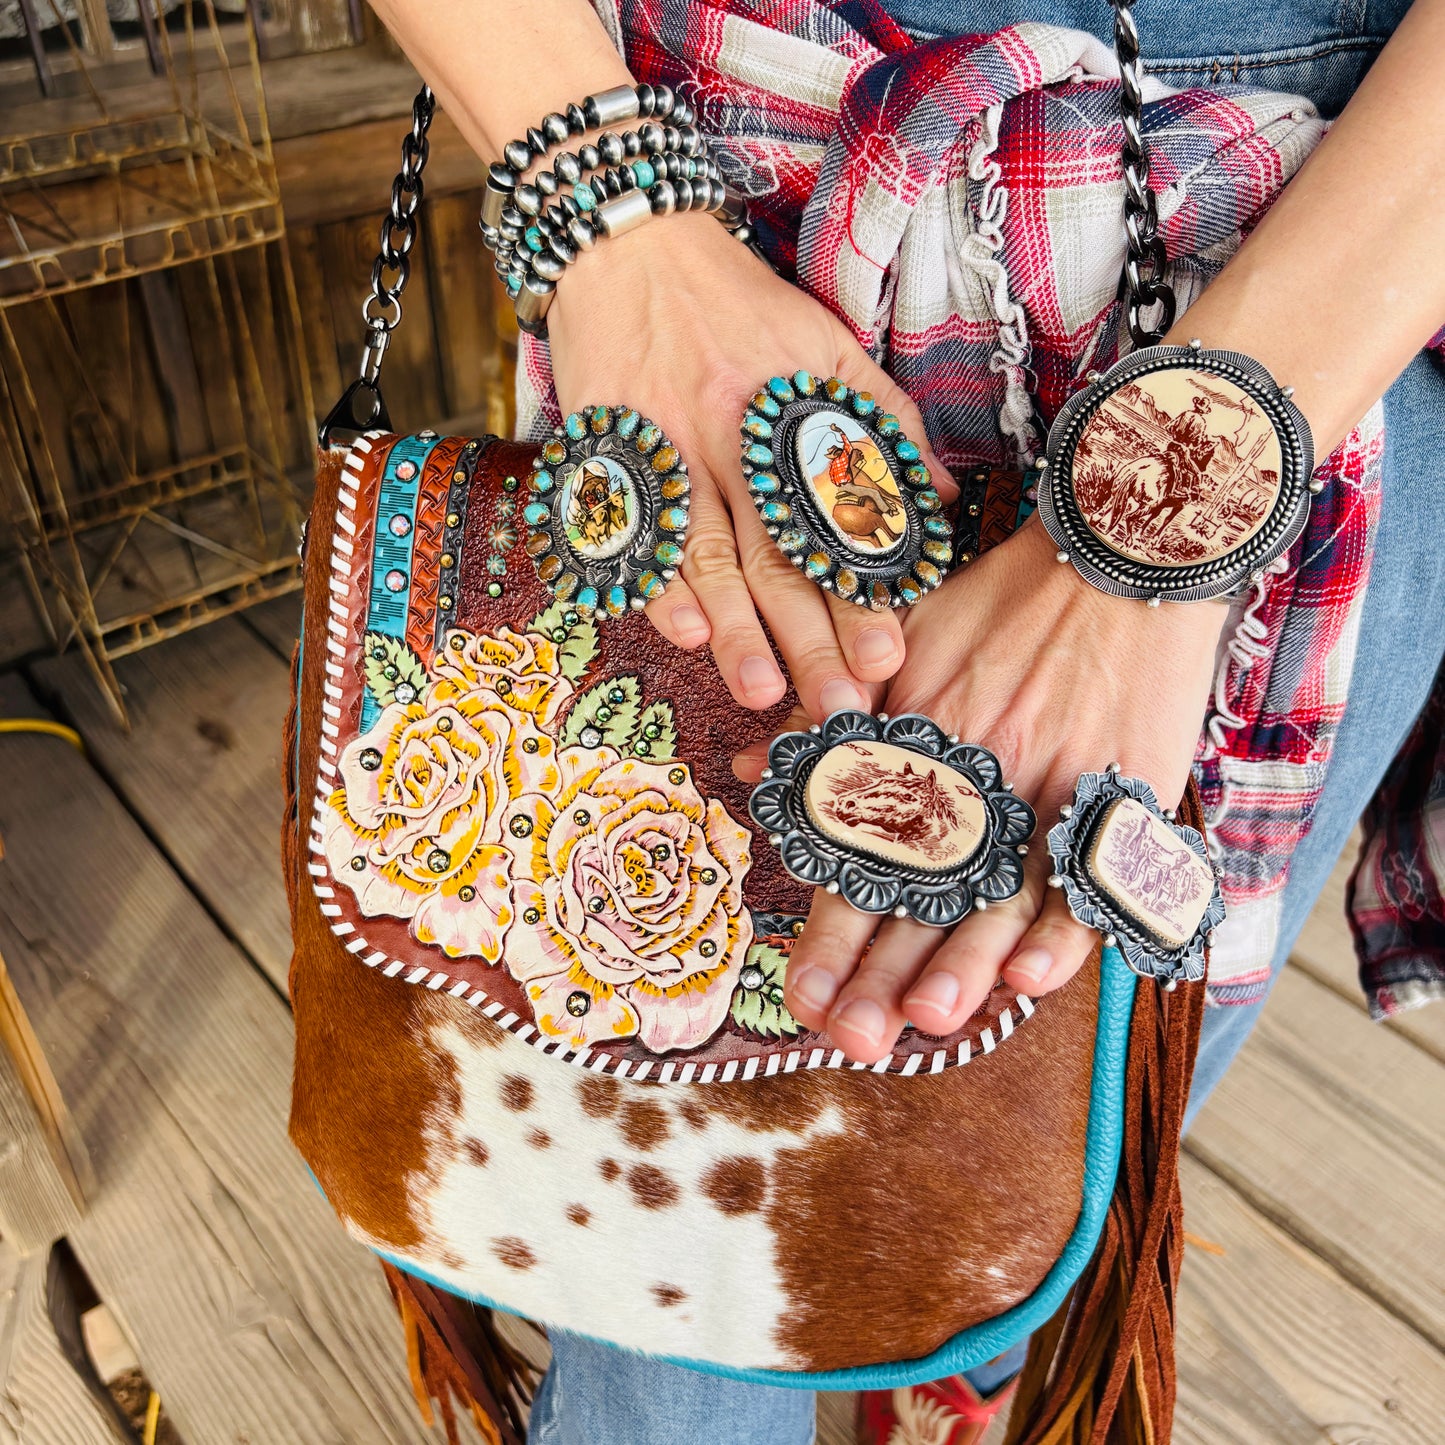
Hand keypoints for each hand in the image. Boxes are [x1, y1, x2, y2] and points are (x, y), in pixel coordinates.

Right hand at [546, 213, 953, 718]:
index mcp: (791, 413)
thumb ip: (881, 418)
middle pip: (777, 553)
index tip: (888, 655)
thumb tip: (934, 496)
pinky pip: (633, 529)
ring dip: (736, 629)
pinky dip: (655, 580)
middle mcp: (732, 436)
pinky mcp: (610, 450)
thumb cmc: (737, 301)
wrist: (627, 239)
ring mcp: (668, 446)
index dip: (861, 592)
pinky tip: (682, 630)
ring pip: (708, 552)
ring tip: (764, 693)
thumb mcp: (824, 341)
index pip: (834, 520)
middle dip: (810, 637)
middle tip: (838, 706)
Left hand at [733, 517, 1227, 1063]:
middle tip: (850, 1039)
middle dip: (885, 971)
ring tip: (926, 1023)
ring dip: (964, 961)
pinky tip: (1032, 978)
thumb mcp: (897, 647)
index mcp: (917, 745)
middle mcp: (976, 774)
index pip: (863, 856)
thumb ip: (826, 721)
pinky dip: (1065, 924)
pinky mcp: (1121, 790)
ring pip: (1001, 892)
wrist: (1115, 557)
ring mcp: (1050, 784)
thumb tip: (750, 772)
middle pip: (925, 890)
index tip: (800, 1000)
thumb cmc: (1000, 603)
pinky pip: (1090, 872)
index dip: (832, 932)